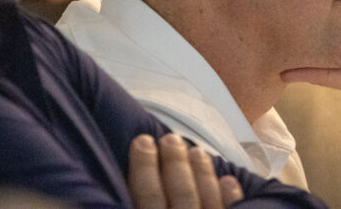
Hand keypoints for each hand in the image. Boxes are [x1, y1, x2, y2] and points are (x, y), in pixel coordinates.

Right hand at [128, 133, 243, 208]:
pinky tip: (229, 180)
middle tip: (170, 138)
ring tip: (197, 151)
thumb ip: (135, 200)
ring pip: (207, 202)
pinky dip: (230, 197)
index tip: (142, 139)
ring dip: (203, 174)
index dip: (143, 167)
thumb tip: (110, 190)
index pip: (145, 197)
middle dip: (175, 164)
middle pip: (180, 195)